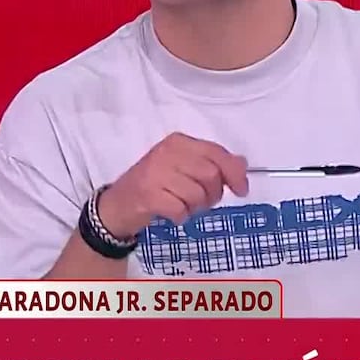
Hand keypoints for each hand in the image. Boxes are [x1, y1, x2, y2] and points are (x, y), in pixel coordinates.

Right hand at [96, 132, 248, 237]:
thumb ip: (211, 163)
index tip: (242, 190)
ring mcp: (155, 173)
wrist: (118, 205)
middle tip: (202, 202)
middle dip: (213, 195)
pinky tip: (172, 214)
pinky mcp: (147, 194)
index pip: (217, 153)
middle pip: (211, 175)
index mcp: (178, 142)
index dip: (234, 173)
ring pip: (197, 194)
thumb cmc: (155, 185)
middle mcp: (167, 152)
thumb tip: (242, 163)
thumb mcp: (183, 168)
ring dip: (196, 208)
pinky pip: (180, 209)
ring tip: (183, 207)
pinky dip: (181, 217)